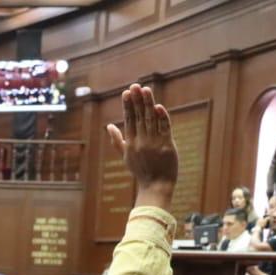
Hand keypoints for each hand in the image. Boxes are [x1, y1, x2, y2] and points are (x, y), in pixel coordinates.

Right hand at [106, 84, 177, 209]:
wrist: (155, 187)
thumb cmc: (141, 171)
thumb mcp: (126, 156)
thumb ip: (117, 140)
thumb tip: (108, 125)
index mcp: (130, 143)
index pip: (129, 120)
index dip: (128, 106)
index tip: (126, 92)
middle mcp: (141, 142)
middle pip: (139, 117)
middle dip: (137, 101)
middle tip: (135, 86)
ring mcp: (154, 144)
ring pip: (151, 120)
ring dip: (148, 104)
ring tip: (146, 90)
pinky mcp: (166, 146)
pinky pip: (164, 129)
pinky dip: (162, 118)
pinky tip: (159, 107)